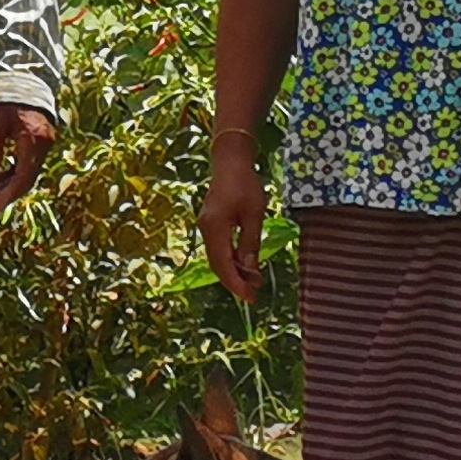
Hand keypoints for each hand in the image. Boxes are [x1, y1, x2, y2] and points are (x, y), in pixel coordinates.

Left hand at [0, 100, 60, 206]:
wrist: (27, 76)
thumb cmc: (9, 95)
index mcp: (34, 141)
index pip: (22, 178)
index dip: (6, 195)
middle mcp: (43, 145)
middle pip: (26, 179)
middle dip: (6, 194)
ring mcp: (44, 143)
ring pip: (26, 172)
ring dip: (8, 184)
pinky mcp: (39, 139)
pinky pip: (27, 162)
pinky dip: (12, 172)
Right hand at [199, 139, 269, 303]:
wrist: (230, 162)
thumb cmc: (245, 184)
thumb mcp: (254, 214)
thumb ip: (250, 242)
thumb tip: (250, 269)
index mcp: (215, 228)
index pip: (224, 264)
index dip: (236, 283)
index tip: (250, 297)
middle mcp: (206, 230)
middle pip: (217, 264)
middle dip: (234, 281)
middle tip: (253, 295)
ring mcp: (206, 227)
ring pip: (217, 258)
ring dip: (233, 271)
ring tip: (252, 282)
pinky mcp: (210, 224)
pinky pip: (218, 248)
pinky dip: (230, 260)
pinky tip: (244, 265)